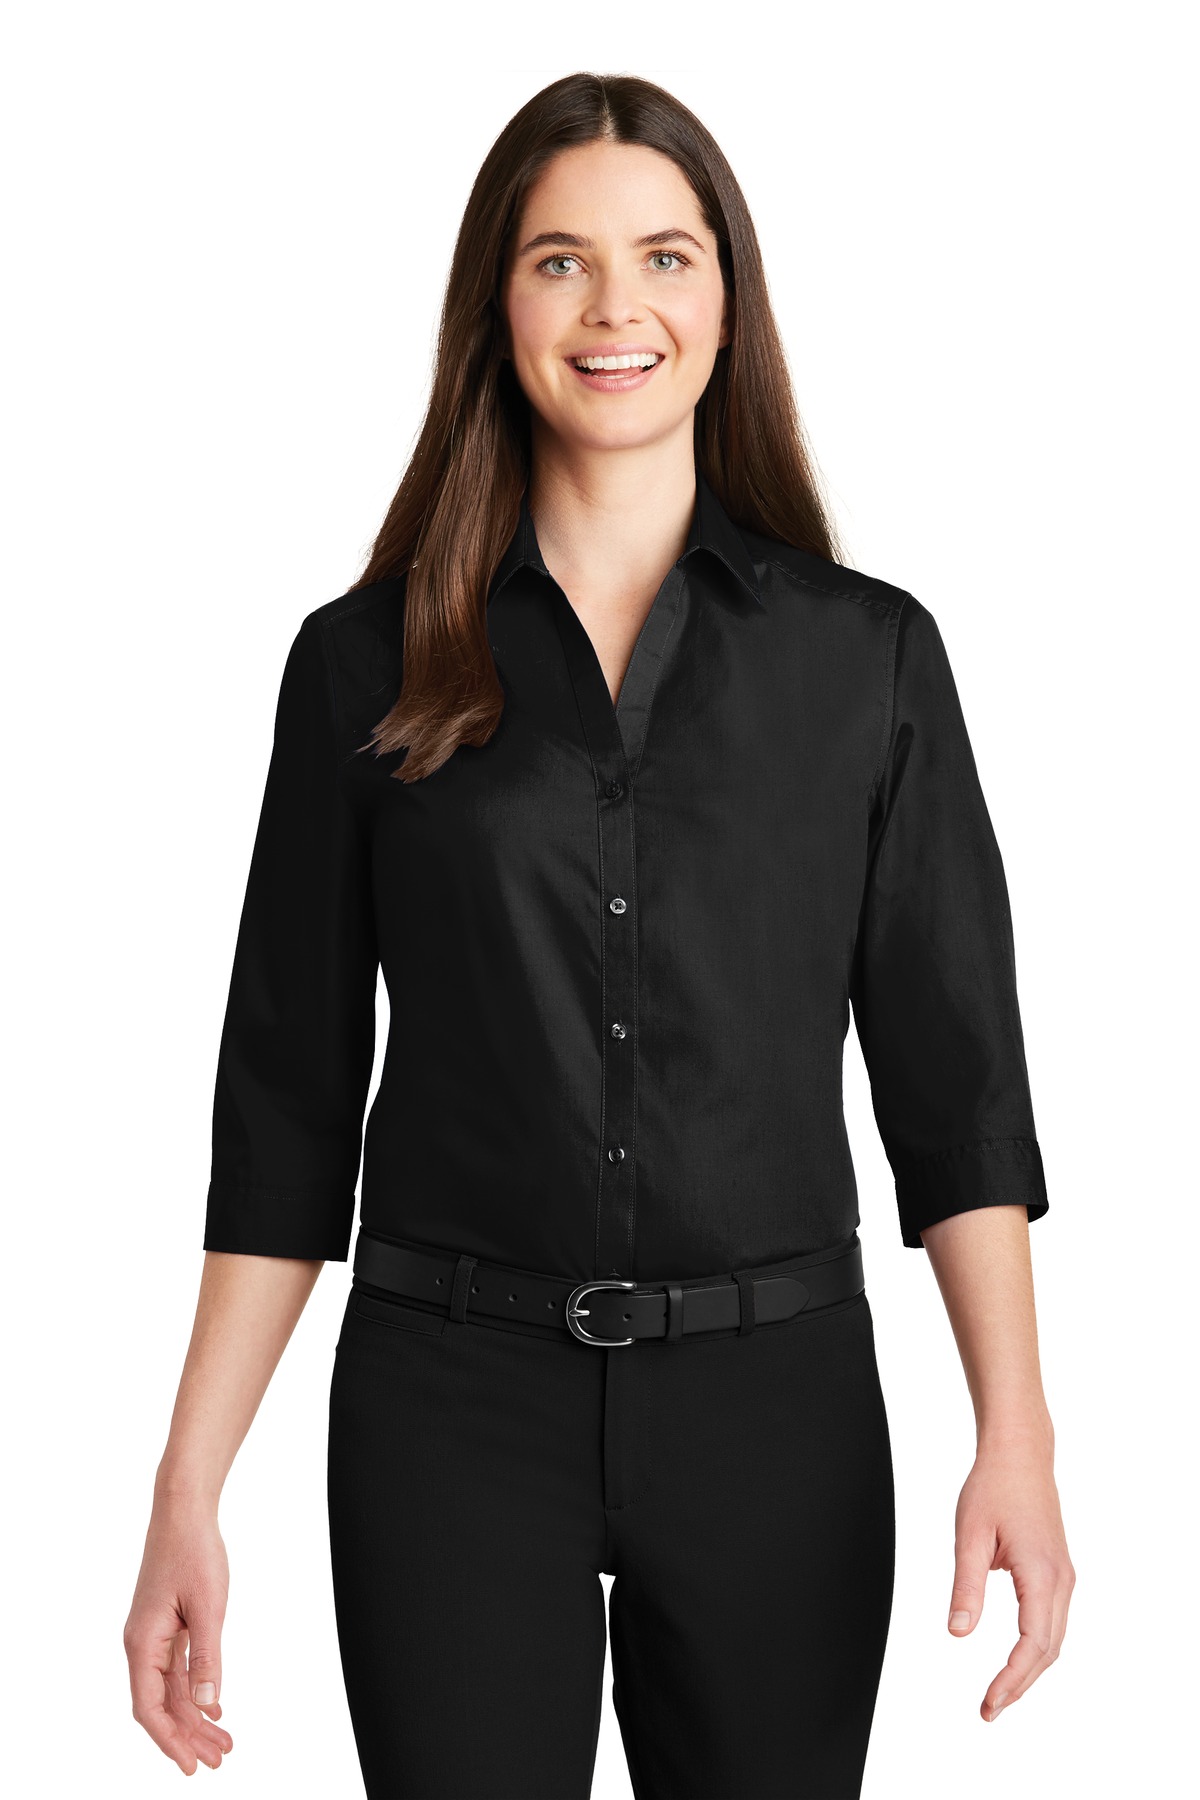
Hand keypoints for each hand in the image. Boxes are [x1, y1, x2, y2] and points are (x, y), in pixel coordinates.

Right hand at [124, 1494, 233, 1772]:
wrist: (184, 1510)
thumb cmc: (193, 1551)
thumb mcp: (208, 1606)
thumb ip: (207, 1658)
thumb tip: (205, 1706)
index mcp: (142, 1643)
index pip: (149, 1708)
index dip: (170, 1740)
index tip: (191, 1766)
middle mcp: (142, 1644)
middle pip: (161, 1705)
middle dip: (188, 1736)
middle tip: (218, 1761)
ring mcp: (153, 1635)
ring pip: (171, 1689)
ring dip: (195, 1717)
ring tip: (224, 1742)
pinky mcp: (167, 1624)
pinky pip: (177, 1669)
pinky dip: (195, 1691)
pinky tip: (215, 1709)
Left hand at [946, 1427, 1075, 1720]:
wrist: (1020, 1454)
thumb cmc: (993, 1486)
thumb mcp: (969, 1535)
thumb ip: (965, 1586)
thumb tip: (957, 1632)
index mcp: (1042, 1573)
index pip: (1033, 1645)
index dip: (1011, 1680)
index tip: (989, 1702)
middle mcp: (1060, 1579)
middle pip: (1048, 1650)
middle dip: (1019, 1684)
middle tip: (988, 1709)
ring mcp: (1063, 1575)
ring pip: (1054, 1639)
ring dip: (1029, 1670)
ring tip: (999, 1693)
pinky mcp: (1057, 1570)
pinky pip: (1052, 1621)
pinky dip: (1036, 1648)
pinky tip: (1016, 1660)